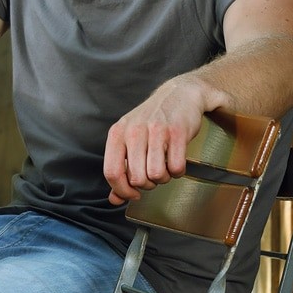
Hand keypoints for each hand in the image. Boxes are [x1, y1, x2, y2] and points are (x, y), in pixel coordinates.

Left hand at [102, 75, 216, 204]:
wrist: (180, 93)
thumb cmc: (151, 120)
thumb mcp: (129, 140)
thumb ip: (120, 169)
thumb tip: (115, 199)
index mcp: (117, 134)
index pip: (112, 172)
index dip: (122, 190)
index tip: (133, 194)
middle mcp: (134, 131)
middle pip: (137, 178)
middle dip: (147, 184)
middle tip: (152, 174)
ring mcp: (156, 131)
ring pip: (156, 175)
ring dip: (163, 178)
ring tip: (164, 167)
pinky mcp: (177, 132)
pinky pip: (176, 167)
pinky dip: (178, 171)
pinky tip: (176, 161)